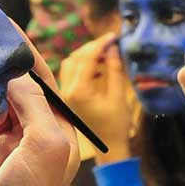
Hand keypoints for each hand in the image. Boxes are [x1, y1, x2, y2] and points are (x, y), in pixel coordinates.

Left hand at [59, 33, 132, 162]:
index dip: (100, 44)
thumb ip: (115, 69)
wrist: (107, 148)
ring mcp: (65, 94)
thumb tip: (113, 47)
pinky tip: (99, 68)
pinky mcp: (67, 97)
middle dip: (93, 48)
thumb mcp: (118, 96)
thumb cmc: (116, 125)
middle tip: (110, 43)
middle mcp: (67, 91)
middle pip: (75, 58)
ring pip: (71, 64)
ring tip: (106, 54)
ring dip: (87, 55)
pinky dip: (83, 65)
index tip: (113, 36)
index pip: (86, 58)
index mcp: (79, 92)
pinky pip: (71, 74)